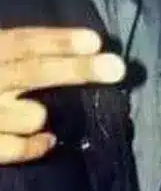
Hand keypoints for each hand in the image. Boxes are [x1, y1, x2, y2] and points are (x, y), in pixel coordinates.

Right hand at [0, 27, 124, 163]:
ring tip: (33, 111)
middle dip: (77, 70)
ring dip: (39, 115)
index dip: (57, 40)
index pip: (20, 42)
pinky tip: (46, 141)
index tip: (95, 40)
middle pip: (31, 71)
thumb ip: (12, 51)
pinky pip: (13, 150)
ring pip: (31, 116)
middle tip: (118, 68)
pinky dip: (33, 147)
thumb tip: (77, 45)